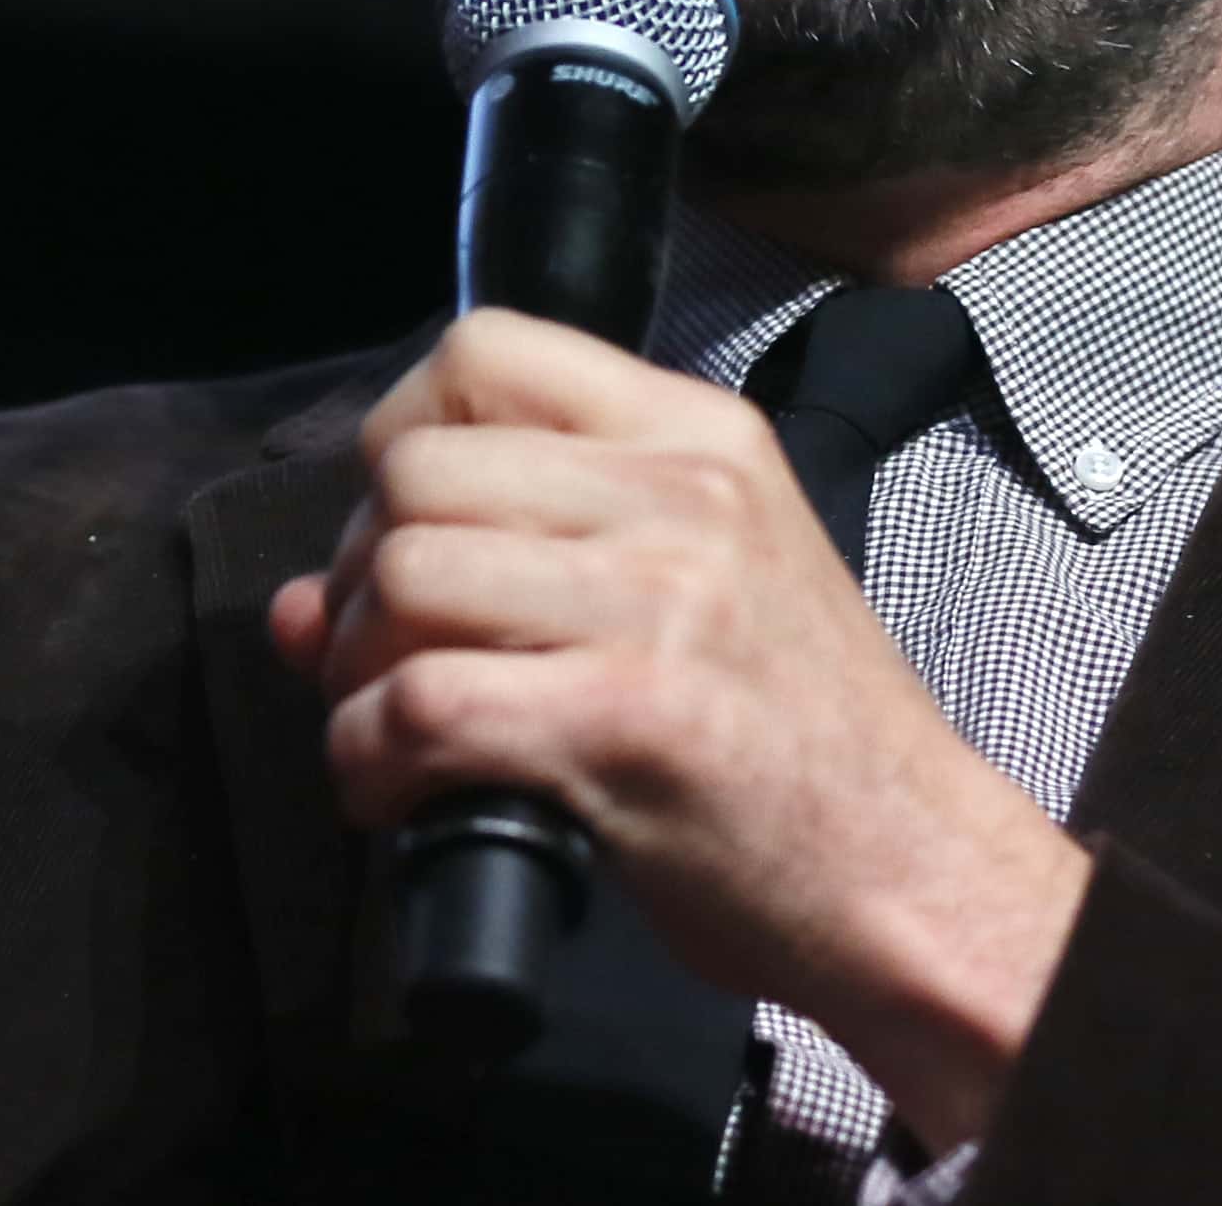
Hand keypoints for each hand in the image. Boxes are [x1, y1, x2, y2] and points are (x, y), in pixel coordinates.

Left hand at [267, 310, 1095, 1151]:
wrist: (915, 874)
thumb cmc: (799, 741)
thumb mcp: (690, 593)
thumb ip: (510, 562)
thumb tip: (306, 604)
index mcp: (700, 436)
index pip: (485, 348)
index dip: (400, 434)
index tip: (405, 527)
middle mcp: (680, 498)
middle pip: (417, 468)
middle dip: (362, 571)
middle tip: (390, 656)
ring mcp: (657, 606)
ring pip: (405, 576)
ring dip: (357, 670)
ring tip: (395, 728)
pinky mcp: (625, 724)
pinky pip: (419, 704)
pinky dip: (367, 758)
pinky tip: (398, 794)